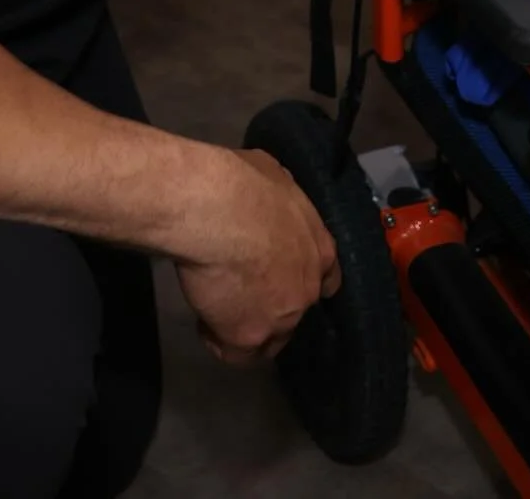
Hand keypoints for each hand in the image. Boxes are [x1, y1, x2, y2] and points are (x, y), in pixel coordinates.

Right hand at [174, 148, 339, 363]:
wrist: (217, 210)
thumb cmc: (243, 184)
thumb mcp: (274, 177)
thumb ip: (280, 201)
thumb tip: (269, 198)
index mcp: (320, 249)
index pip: (326, 280)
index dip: (299, 280)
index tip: (277, 275)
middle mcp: (308, 290)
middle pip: (294, 312)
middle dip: (270, 304)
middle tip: (240, 289)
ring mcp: (283, 318)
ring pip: (268, 339)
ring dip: (245, 326)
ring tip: (218, 307)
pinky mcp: (249, 337)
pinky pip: (234, 353)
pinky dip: (217, 338)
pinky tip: (204, 321)